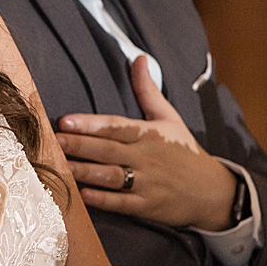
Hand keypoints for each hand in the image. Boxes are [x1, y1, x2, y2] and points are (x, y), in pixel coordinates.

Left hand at [56, 56, 237, 230]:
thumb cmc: (185, 151)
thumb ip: (148, 90)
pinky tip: (82, 194)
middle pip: (107, 150)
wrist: (214, 192)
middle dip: (78, 145)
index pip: (116, 126)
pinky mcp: (147, 206)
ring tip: (60, 166)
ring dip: (84, 171)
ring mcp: (147, 183)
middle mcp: (146, 157)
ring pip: (110, 176)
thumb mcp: (169, 118)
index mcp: (148, 134)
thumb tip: (138, 58)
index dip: (90, 123)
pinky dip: (102, 199)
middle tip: (53, 140)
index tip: (65, 120)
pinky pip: (121, 203)